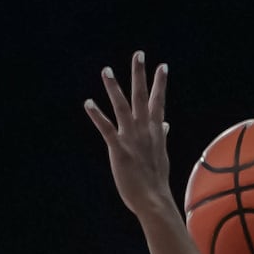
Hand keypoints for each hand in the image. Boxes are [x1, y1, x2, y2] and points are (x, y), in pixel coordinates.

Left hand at [84, 50, 178, 219]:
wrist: (153, 200)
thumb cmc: (156, 181)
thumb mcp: (162, 155)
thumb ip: (162, 136)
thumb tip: (165, 123)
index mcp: (154, 131)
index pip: (158, 102)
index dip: (160, 84)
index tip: (162, 66)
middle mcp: (144, 130)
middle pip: (141, 97)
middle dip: (140, 75)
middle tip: (139, 54)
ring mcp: (131, 139)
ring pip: (122, 107)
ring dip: (114, 87)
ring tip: (106, 70)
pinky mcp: (119, 150)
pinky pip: (106, 129)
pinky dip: (97, 115)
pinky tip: (88, 103)